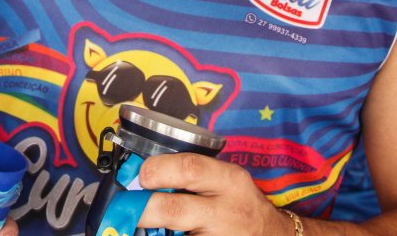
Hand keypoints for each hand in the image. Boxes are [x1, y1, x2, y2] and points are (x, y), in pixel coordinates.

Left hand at [136, 153, 292, 235]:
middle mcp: (226, 210)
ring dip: (151, 231)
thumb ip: (192, 175)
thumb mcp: (226, 180)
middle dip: (143, 209)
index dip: (158, 170)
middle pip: (176, 209)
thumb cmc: (240, 203)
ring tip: (132, 224)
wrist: (272, 235)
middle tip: (124, 208)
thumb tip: (141, 174)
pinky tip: (155, 233)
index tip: (138, 175)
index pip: (190, 168)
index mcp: (229, 180)